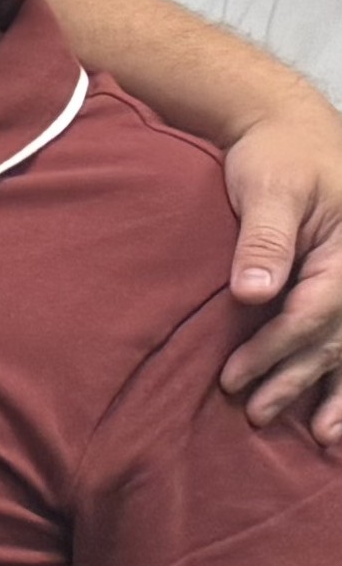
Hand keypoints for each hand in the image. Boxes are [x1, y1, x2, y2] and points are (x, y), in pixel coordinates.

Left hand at [218, 105, 341, 445]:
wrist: (293, 129)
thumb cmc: (278, 155)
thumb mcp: (269, 189)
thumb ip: (265, 240)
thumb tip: (253, 293)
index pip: (313, 311)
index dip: (275, 349)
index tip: (234, 379)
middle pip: (334, 337)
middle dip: (298, 379)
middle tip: (258, 415)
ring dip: (335, 391)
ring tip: (320, 436)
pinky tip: (335, 411)